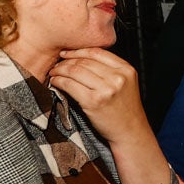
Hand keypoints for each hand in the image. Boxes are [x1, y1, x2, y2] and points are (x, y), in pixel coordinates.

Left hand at [51, 47, 170, 183]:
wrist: (130, 133)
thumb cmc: (124, 110)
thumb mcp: (125, 84)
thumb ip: (110, 70)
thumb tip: (81, 58)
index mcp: (126, 69)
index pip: (97, 52)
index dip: (78, 51)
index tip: (66, 54)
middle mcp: (118, 77)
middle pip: (84, 61)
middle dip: (66, 61)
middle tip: (56, 65)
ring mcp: (106, 89)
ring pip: (75, 71)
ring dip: (60, 70)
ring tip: (54, 73)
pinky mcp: (94, 101)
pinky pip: (70, 85)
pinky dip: (59, 82)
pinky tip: (55, 83)